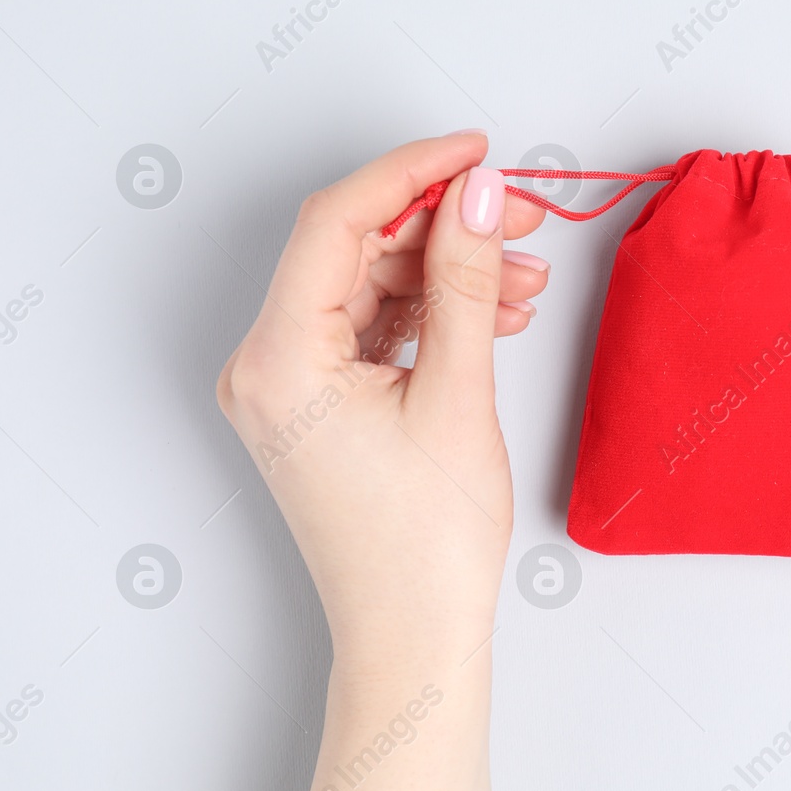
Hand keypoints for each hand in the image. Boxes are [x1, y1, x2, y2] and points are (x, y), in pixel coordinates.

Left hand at [216, 132, 548, 669]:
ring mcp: (287, 385)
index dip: (412, 173)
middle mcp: (264, 366)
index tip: (477, 153)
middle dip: (442, 225)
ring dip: (448, 272)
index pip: (337, 223)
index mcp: (277, 361)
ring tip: (525, 278)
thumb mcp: (459, 396)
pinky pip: (372, 327)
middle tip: (520, 215)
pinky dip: (432, 313)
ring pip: (369, 286)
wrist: (412, 636)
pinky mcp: (316, 402)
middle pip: (353, 250)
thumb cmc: (425, 547)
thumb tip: (479, 195)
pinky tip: (495, 313)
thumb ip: (466, 281)